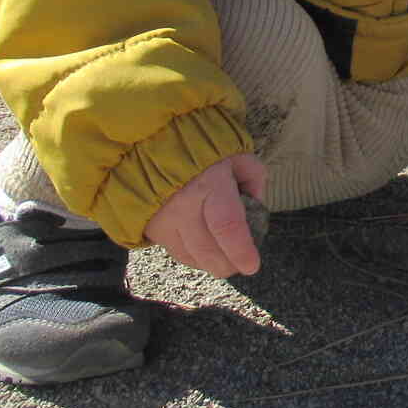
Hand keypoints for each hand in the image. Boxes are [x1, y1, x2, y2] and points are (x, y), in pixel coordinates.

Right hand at [144, 153, 266, 277]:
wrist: (150, 142)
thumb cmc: (201, 146)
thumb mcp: (236, 153)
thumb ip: (253, 178)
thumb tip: (257, 205)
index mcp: (209, 184)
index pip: (227, 226)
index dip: (240, 250)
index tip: (252, 265)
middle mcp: (183, 206)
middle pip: (207, 249)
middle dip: (228, 264)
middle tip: (242, 265)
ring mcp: (163, 219)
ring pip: (190, 256)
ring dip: (211, 264)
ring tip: (225, 261)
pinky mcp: (150, 226)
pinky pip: (175, 252)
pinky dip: (193, 258)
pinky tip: (205, 254)